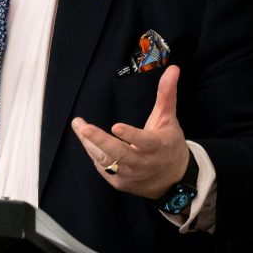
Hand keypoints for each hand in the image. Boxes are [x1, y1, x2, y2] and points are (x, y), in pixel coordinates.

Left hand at [71, 65, 188, 198]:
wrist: (172, 180)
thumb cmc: (168, 144)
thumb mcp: (168, 119)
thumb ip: (166, 94)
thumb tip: (173, 69)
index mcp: (156, 147)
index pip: (143, 141)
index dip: (130, 135)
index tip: (116, 127)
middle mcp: (142, 163)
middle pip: (118, 154)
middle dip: (99, 140)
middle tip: (83, 127)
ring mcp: (130, 175)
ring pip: (106, 161)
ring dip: (90, 144)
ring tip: (79, 126)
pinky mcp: (120, 183)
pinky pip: (103, 168)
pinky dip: (94, 154)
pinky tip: (87, 141)